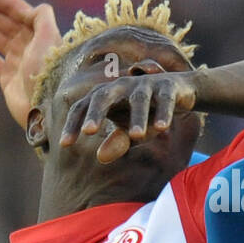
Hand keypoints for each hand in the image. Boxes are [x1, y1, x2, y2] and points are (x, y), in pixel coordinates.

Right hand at [0, 0, 60, 129]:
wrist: (47, 107)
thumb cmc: (47, 70)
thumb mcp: (49, 37)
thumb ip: (42, 17)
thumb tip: (31, 8)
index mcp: (39, 32)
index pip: (15, 9)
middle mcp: (28, 44)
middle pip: (2, 19)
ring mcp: (17, 61)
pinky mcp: (8, 79)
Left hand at [60, 68, 198, 163]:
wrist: (179, 93)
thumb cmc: (145, 112)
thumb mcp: (130, 130)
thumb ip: (117, 141)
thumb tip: (100, 158)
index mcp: (105, 95)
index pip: (83, 107)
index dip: (73, 124)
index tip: (64, 145)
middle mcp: (121, 86)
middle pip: (104, 95)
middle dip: (96, 112)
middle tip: (88, 132)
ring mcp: (145, 84)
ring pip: (139, 100)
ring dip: (138, 117)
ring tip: (137, 137)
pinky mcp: (168, 87)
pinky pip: (165, 99)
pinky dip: (164, 112)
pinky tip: (162, 128)